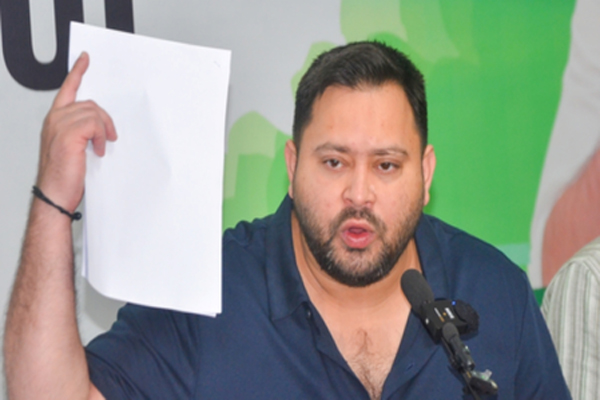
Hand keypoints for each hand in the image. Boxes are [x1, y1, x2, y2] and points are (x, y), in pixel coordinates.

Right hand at [36, 52, 116, 212]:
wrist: (55, 195)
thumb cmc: (63, 176)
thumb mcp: (74, 148)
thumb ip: (82, 131)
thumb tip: (100, 128)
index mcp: (54, 120)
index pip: (67, 89)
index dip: (77, 72)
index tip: (85, 59)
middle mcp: (55, 119)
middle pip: (89, 104)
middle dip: (104, 120)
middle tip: (108, 137)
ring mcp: (59, 125)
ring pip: (94, 114)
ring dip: (103, 130)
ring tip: (100, 146)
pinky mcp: (69, 134)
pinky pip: (95, 124)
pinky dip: (101, 137)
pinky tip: (97, 150)